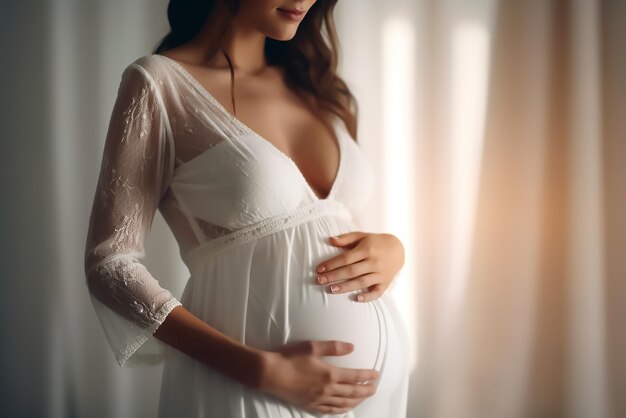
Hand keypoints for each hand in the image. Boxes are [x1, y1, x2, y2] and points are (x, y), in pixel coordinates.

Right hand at [258, 340, 379, 414]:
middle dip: (365, 390)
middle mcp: (327, 389)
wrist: (270, 374)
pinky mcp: (310, 405)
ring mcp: (319, 399)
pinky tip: (344, 408)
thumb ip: (334, 347)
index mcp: (329, 374)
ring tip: (363, 398)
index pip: (355, 377)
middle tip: (374, 389)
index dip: (367, 376)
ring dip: (356, 401)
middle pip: (352, 392)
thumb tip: (352, 347)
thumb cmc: (290, 358)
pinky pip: (330, 410)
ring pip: (343, 403)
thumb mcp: (312, 347)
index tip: (376, 375)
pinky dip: (341, 409)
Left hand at [315, 232, 404, 301]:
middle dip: (334, 276)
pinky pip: (377, 292)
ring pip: (361, 282)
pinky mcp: (385, 282)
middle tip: (319, 280)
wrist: (398, 249)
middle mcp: (373, 261)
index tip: (319, 269)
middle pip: (351, 271)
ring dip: (346, 287)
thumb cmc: (375, 242)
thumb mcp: (361, 236)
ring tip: (331, 289)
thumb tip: (329, 240)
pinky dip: (368, 296)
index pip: (345, 258)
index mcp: (366, 249)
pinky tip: (357, 298)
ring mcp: (380, 273)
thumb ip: (346, 238)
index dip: (331, 264)